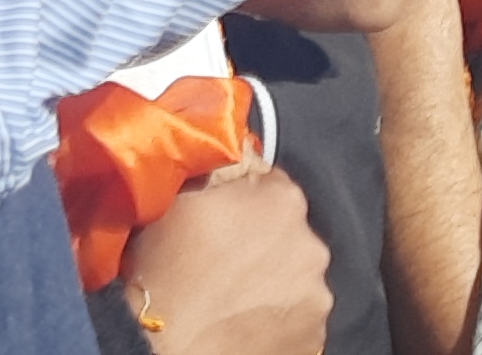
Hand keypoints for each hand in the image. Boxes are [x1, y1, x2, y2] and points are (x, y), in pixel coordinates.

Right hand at [112, 159, 331, 354]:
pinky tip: (244, 319)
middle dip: (261, 237)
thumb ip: (218, 163)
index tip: (216, 216)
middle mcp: (313, 245)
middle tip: (221, 257)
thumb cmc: (164, 270)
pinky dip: (276, 315)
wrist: (169, 352)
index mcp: (283, 199)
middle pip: (287, 229)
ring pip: (295, 274)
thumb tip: (238, 147)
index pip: (269, 181)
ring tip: (232, 294)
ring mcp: (317, 297)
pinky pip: (296, 316)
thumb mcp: (177, 196)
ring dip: (272, 278)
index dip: (240, 197)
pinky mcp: (315, 339)